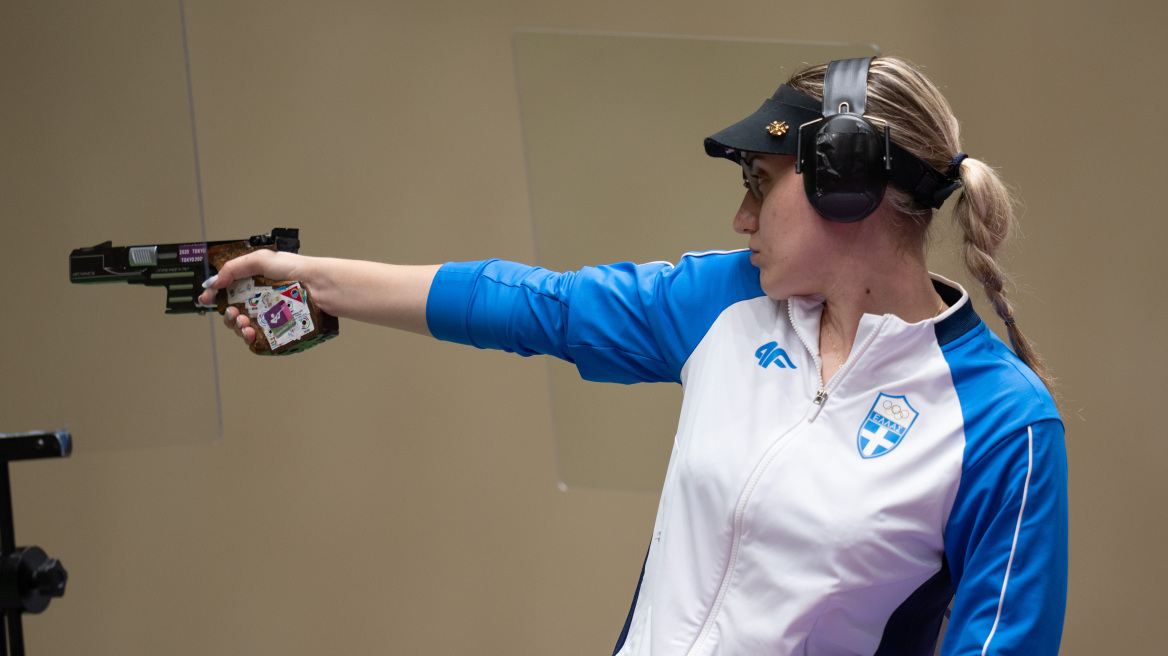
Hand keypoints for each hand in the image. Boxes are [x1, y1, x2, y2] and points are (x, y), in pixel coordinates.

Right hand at [198, 249, 312, 345]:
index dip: (213, 296)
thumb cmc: (297, 269)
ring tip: (242, 322)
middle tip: (231, 311)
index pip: (227, 291)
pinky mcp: (276, 330)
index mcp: (253, 283)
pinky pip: (257, 339)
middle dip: (226, 314)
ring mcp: (267, 316)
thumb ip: (233, 268)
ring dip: (236, 326)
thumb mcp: (261, 259)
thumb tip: (213, 282)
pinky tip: (250, 331)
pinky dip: (249, 337)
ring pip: (242, 327)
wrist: (320, 286)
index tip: (206, 299)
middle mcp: (259, 300)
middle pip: (231, 312)